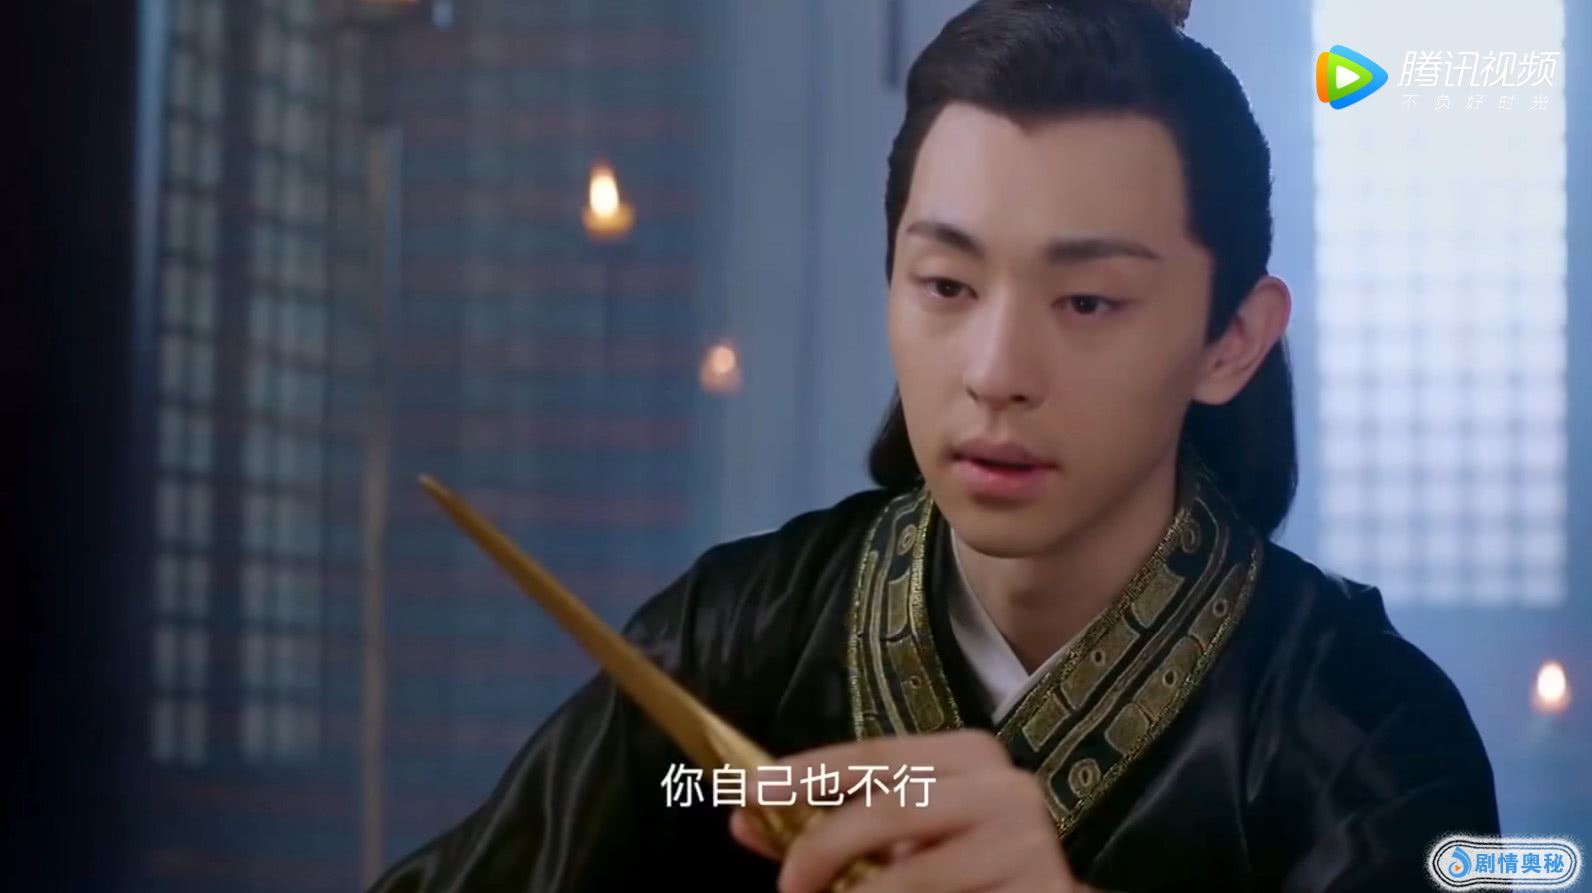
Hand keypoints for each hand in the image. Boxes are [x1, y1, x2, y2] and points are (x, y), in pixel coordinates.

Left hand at [728, 728, 1090, 892]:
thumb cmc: (964, 865)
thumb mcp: (901, 839)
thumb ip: (830, 829)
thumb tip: (744, 821)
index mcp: (968, 756)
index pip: (873, 754)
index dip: (807, 772)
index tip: (748, 793)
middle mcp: (1005, 788)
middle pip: (889, 807)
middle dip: (823, 848)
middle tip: (789, 887)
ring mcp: (1026, 843)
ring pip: (912, 874)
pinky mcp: (1038, 891)